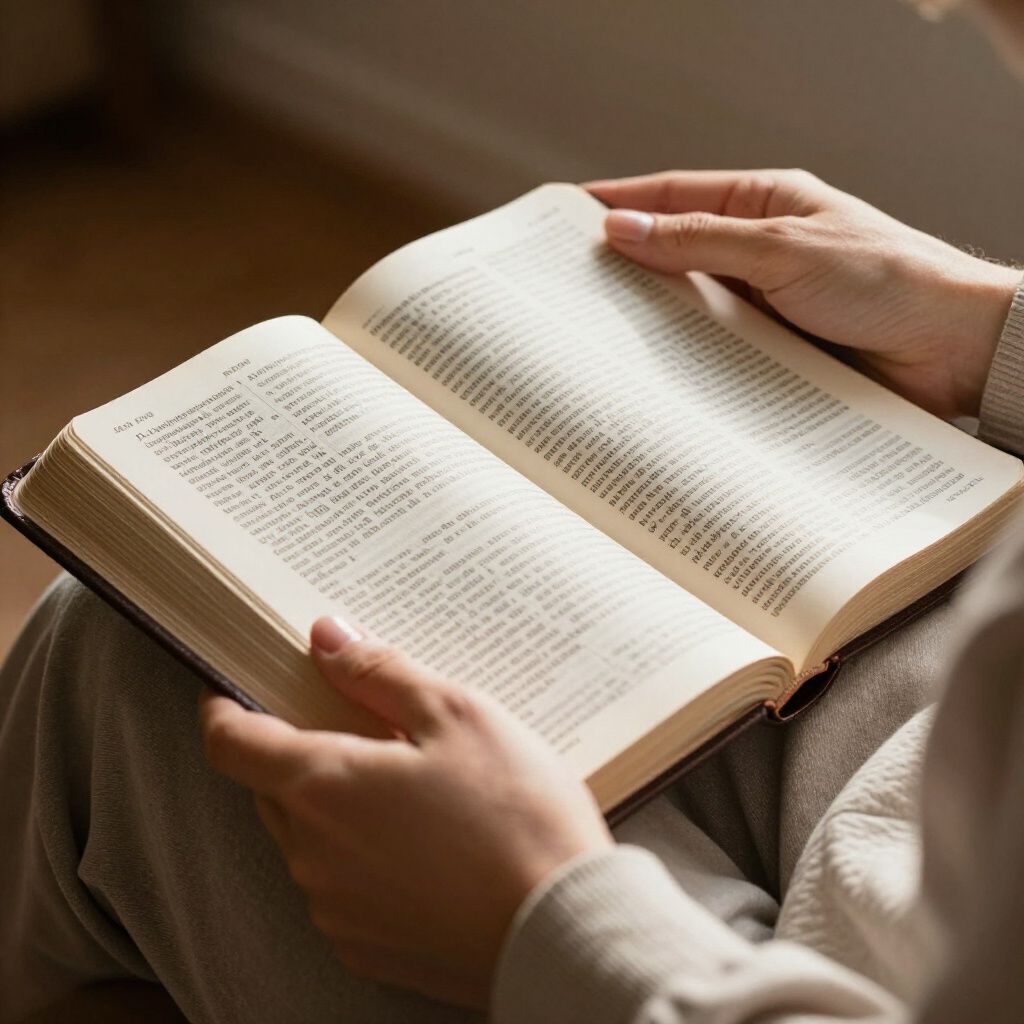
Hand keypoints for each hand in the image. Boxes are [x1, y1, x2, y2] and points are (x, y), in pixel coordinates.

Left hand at [199, 618, 611, 1008]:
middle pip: (274, 790)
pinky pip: (340, 889)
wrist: (561, 929)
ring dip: (337, 810)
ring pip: (309, 841)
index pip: (232, 744)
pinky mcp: (367, 949)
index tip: (227, 693)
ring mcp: (335, 910)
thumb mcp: (457, 715)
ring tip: (411, 793)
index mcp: (323, 787)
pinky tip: (424, 848)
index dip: (222, 711)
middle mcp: (311, 855)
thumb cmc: (516, 814)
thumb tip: (327, 638)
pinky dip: (362, 860)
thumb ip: (380, 672)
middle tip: (356, 730)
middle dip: (298, 755)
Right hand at [586, 170, 1020, 417]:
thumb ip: (700, 239)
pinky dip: (684, 360)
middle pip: (674, 253)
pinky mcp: (772, 351)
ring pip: (690, 307)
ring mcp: (764, 303)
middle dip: (624, 267)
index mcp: (764, 204)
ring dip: (652, 320)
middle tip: (567, 285)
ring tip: (599, 332)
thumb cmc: (889, 280)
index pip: (674, 194)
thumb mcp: (783, 249)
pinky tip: (654, 371)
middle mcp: (758, 252)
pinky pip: (714, 351)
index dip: (619, 202)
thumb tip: (625, 228)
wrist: (953, 350)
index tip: (565, 216)